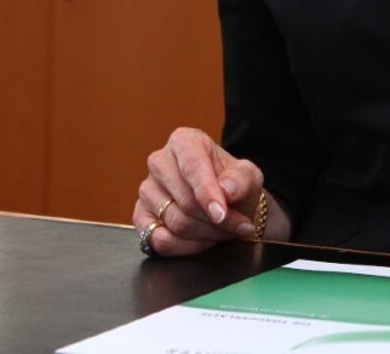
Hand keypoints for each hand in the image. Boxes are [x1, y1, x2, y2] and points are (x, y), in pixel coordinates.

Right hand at [132, 127, 281, 256]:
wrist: (227, 206)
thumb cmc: (235, 186)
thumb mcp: (249, 177)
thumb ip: (241, 180)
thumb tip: (226, 191)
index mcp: (185, 142)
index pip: (192, 166)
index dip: (207, 193)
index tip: (222, 214)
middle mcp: (159, 162)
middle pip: (186, 201)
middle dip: (217, 221)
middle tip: (239, 226)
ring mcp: (146, 190)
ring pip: (175, 222)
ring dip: (206, 234)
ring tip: (224, 231)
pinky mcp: (140, 217)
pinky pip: (158, 240)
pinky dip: (186, 247)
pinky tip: (203, 241)